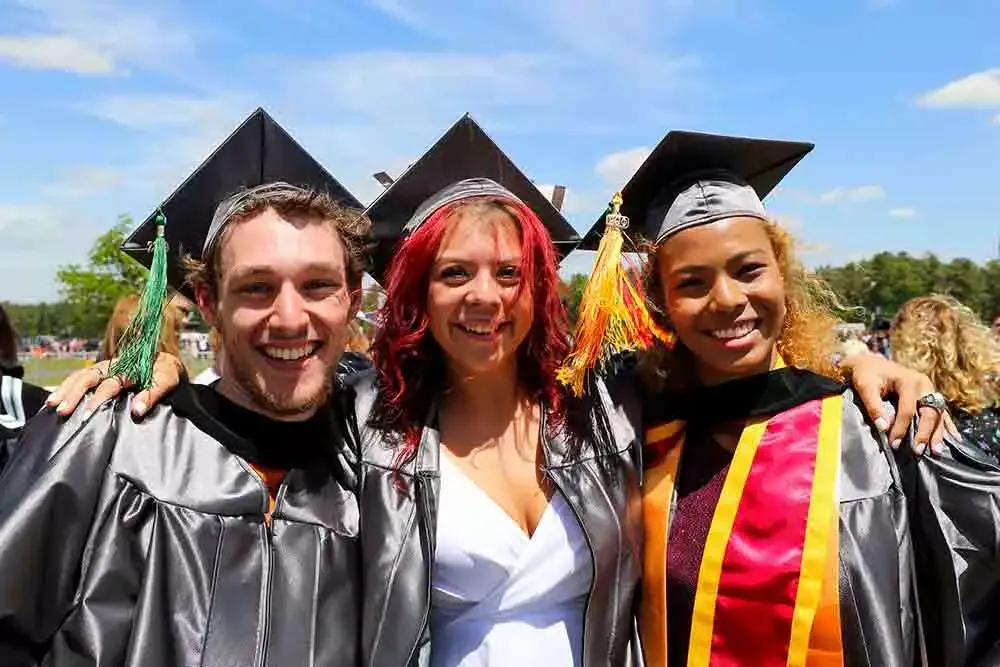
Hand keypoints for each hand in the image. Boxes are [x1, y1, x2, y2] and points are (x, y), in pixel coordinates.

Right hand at [45, 354, 185, 419]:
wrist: (166, 362)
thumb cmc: (166, 373)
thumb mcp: (166, 382)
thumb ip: (152, 395)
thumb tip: (137, 411)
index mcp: (128, 367)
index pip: (110, 384)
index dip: (98, 399)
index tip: (87, 415)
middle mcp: (112, 366)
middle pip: (88, 377)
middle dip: (74, 393)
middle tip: (62, 410)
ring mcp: (104, 368)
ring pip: (80, 376)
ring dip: (65, 389)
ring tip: (52, 405)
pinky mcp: (100, 372)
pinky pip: (80, 377)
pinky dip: (67, 386)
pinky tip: (55, 399)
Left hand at [840, 354, 958, 454]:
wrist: (870, 364)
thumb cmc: (866, 374)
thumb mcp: (864, 386)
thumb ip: (873, 406)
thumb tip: (882, 428)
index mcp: (908, 380)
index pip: (908, 409)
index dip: (901, 428)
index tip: (894, 444)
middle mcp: (923, 384)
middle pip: (929, 411)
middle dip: (924, 433)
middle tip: (918, 451)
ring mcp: (929, 390)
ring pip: (939, 413)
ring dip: (938, 433)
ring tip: (936, 451)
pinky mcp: (929, 396)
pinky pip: (941, 412)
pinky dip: (947, 425)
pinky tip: (954, 438)